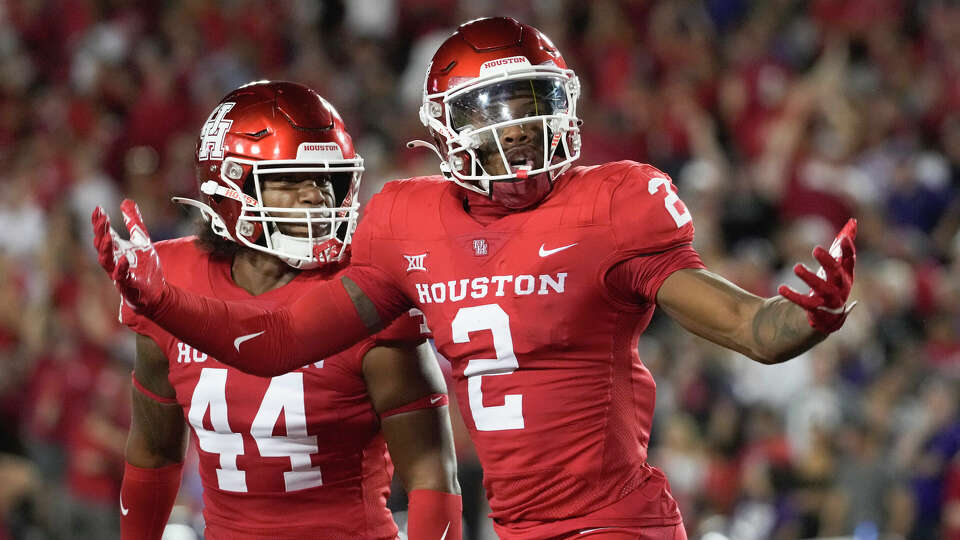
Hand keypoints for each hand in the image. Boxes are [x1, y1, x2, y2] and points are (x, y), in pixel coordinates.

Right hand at [91, 199, 166, 313]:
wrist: (156, 291)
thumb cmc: (145, 266)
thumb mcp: (142, 239)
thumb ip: (134, 221)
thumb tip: (126, 201)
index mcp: (115, 249)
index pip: (103, 233)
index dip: (99, 222)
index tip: (99, 208)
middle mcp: (112, 261)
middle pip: (100, 245)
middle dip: (100, 232)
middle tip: (102, 219)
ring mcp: (118, 273)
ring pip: (105, 261)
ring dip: (105, 248)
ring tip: (108, 236)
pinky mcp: (128, 285)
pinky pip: (121, 277)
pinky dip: (122, 268)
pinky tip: (125, 258)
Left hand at [779, 218, 856, 333]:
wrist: (830, 317)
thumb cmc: (833, 284)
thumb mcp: (839, 266)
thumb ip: (843, 246)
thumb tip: (853, 222)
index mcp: (846, 274)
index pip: (850, 259)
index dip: (848, 249)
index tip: (843, 238)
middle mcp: (841, 286)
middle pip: (836, 273)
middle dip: (827, 261)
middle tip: (816, 249)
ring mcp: (830, 299)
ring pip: (821, 288)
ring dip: (809, 277)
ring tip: (796, 267)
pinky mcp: (818, 310)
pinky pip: (805, 303)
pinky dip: (793, 296)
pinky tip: (781, 288)